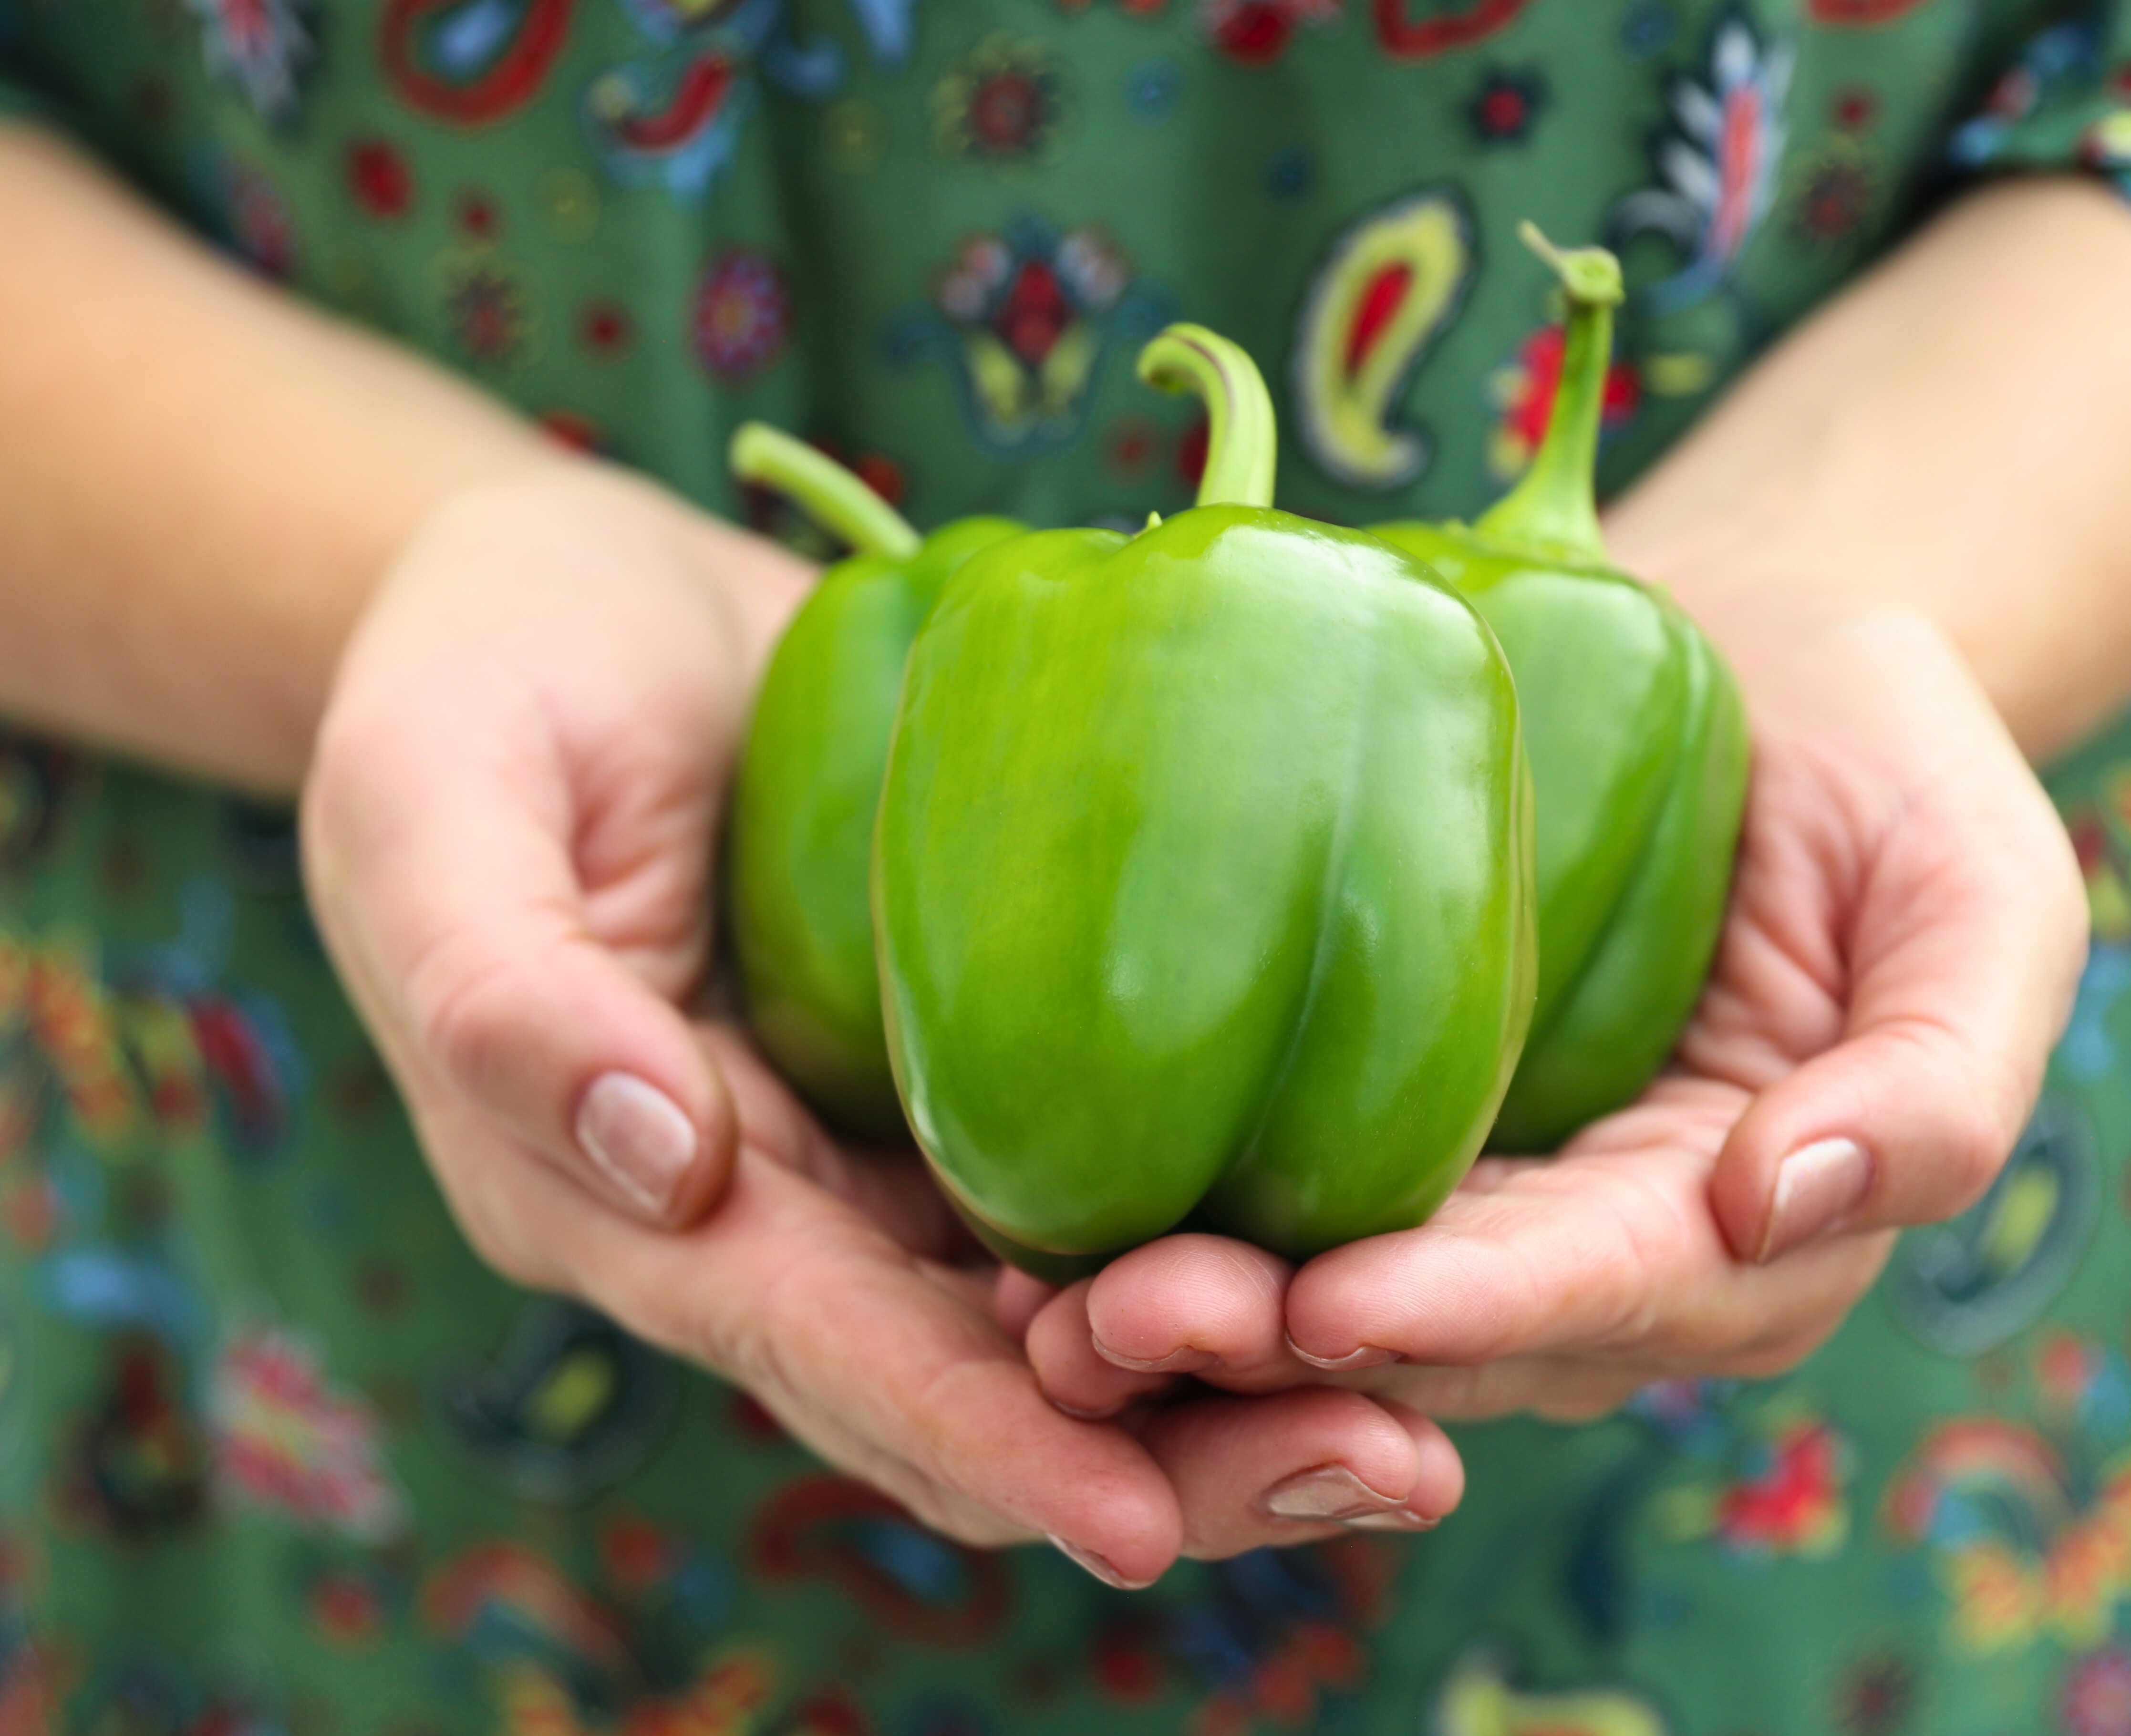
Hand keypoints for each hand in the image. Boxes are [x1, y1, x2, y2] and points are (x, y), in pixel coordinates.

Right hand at [301, 464, 1454, 1577]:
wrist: (579, 604)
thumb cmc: (474, 684)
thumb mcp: (431, 803)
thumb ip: (506, 993)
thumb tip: (669, 1160)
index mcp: (625, 1199)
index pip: (826, 1351)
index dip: (979, 1437)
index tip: (1132, 1521)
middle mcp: (777, 1215)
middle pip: (984, 1387)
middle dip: (1169, 1455)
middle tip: (1380, 1471)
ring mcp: (887, 1150)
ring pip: (1071, 1321)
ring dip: (1236, 1382)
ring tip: (1418, 1420)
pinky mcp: (978, 1062)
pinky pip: (1110, 1187)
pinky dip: (1229, 1239)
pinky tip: (1372, 1253)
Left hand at [1021, 590, 2087, 1423]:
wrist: (1765, 657)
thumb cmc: (1891, 765)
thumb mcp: (1982, 898)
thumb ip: (1934, 1081)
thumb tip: (1782, 1203)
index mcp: (1756, 1231)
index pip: (1612, 1290)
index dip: (1477, 1307)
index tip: (1336, 1302)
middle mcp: (1611, 1252)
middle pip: (1449, 1334)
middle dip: (1287, 1348)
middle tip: (1115, 1324)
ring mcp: (1494, 1200)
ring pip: (1342, 1303)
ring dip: (1200, 1323)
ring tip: (1042, 1306)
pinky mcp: (1394, 1119)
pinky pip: (1289, 1198)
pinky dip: (1175, 1220)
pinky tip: (1038, 1221)